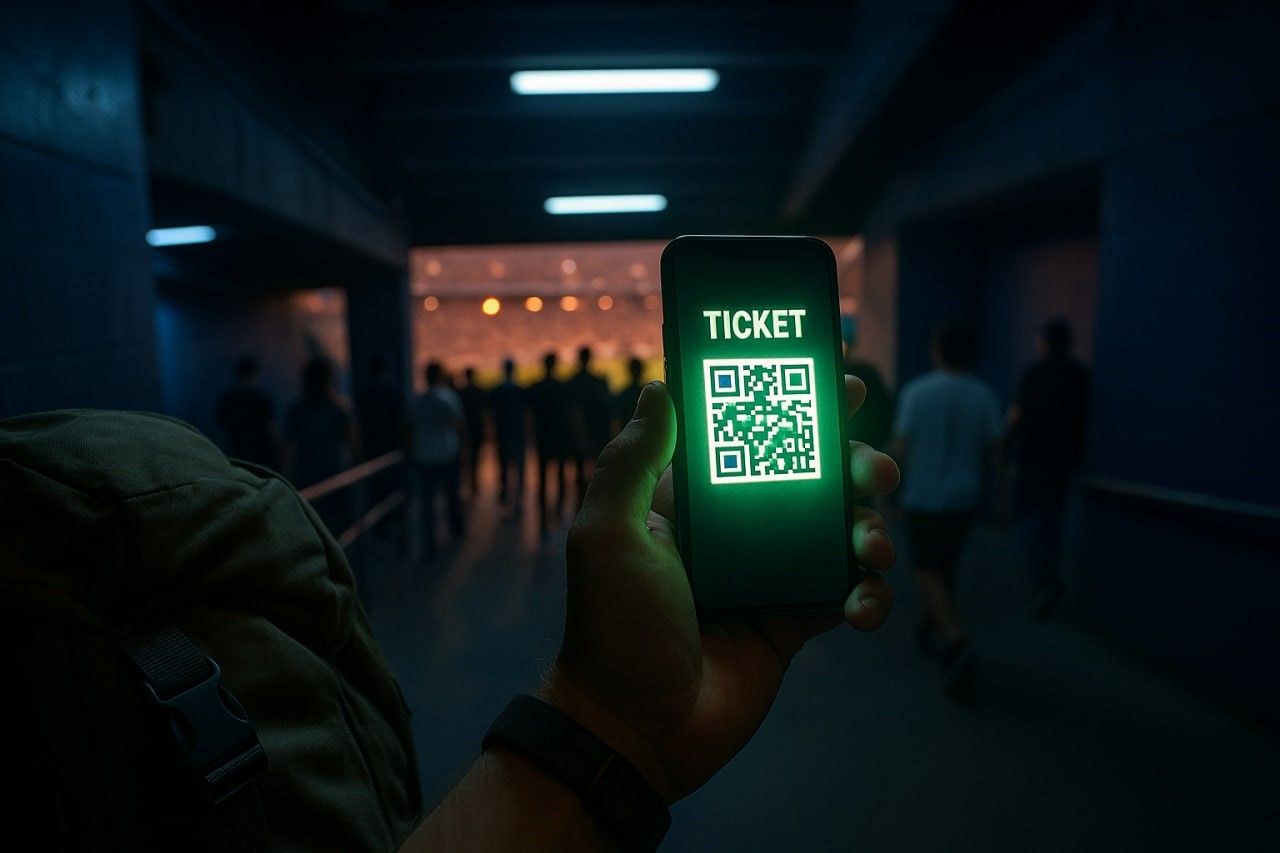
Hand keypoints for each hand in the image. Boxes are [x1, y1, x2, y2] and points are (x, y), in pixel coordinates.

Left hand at [545, 376, 900, 801]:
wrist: (634, 728)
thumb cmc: (611, 628)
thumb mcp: (606, 533)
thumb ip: (633, 461)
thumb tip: (660, 389)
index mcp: (692, 502)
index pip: (749, 438)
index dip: (792, 408)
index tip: (836, 384)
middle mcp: (735, 532)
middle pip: (811, 479)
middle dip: (851, 463)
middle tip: (871, 468)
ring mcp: (769, 577)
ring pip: (839, 532)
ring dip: (871, 528)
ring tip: (873, 545)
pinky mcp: (793, 624)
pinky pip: (847, 596)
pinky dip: (868, 597)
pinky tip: (860, 608)